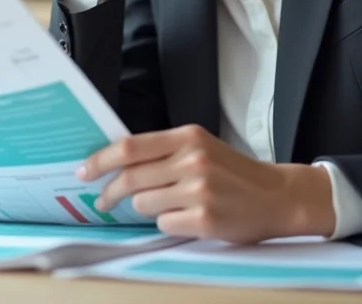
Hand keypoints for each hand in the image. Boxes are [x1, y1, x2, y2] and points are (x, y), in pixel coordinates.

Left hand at [76, 125, 336, 242]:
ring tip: (171, 204)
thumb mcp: (201, 148)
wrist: (278, 196)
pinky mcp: (204, 219)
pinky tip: (189, 217)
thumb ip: (163, 151)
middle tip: (103, 201)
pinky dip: (169, 223)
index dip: (100, 160)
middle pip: (130, 178)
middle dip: (110, 192)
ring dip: (147, 207)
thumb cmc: (234, 173)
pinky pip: (164, 223)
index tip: (82, 171)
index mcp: (188, 137)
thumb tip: (116, 162)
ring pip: (143, 203)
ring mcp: (198, 191)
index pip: (129, 147)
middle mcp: (192, 161)